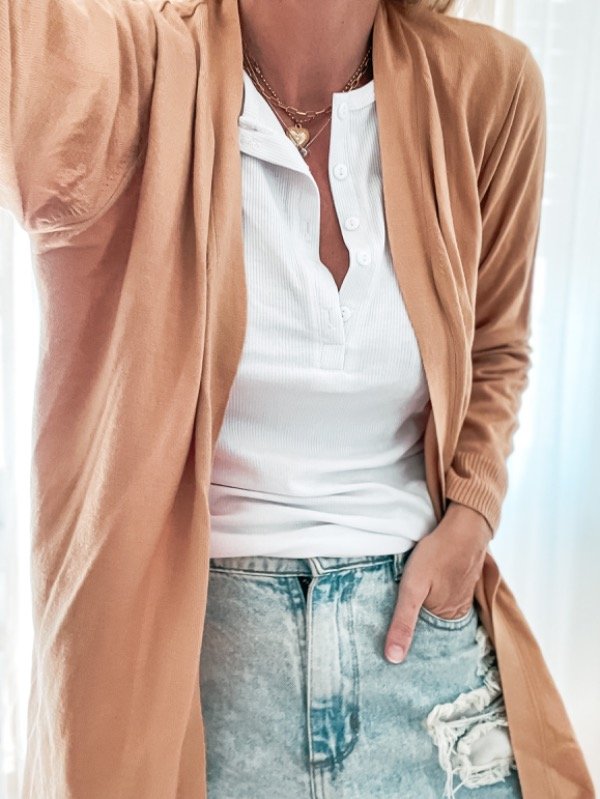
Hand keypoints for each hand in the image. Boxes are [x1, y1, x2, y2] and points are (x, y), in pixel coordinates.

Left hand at [384, 501, 491, 663]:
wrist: (463, 526)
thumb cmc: (436, 555)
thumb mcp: (412, 589)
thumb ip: (403, 622)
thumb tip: (393, 659)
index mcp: (448, 618)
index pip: (424, 640)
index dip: (407, 640)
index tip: (388, 645)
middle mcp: (458, 611)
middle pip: (431, 624)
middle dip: (414, 626)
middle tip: (390, 626)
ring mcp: (461, 593)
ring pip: (436, 608)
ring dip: (423, 609)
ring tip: (402, 610)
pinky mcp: (460, 578)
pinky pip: (443, 593)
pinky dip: (432, 594)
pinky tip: (423, 588)